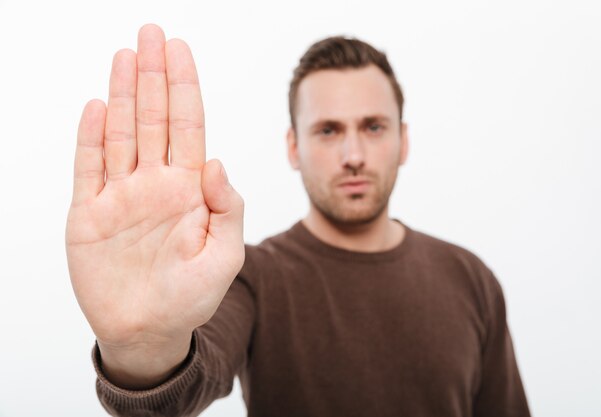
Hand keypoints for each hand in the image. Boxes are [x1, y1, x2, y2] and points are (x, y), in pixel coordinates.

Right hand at [65, 24, 243, 387]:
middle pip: (154, 118)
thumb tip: (217, 159)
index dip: (184, 88)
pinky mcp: (89, 215)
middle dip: (154, 76)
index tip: (181, 50)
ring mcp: (121, 196)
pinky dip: (91, 138)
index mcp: (189, 190)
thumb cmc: (193, 297)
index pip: (188, 127)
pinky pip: (88, 168)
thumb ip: (229, 207)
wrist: (150, 332)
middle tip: (152, 34)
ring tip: (126, 56)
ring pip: (121, 133)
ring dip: (122, 94)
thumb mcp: (226, 256)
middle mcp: (155, 184)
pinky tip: (96, 105)